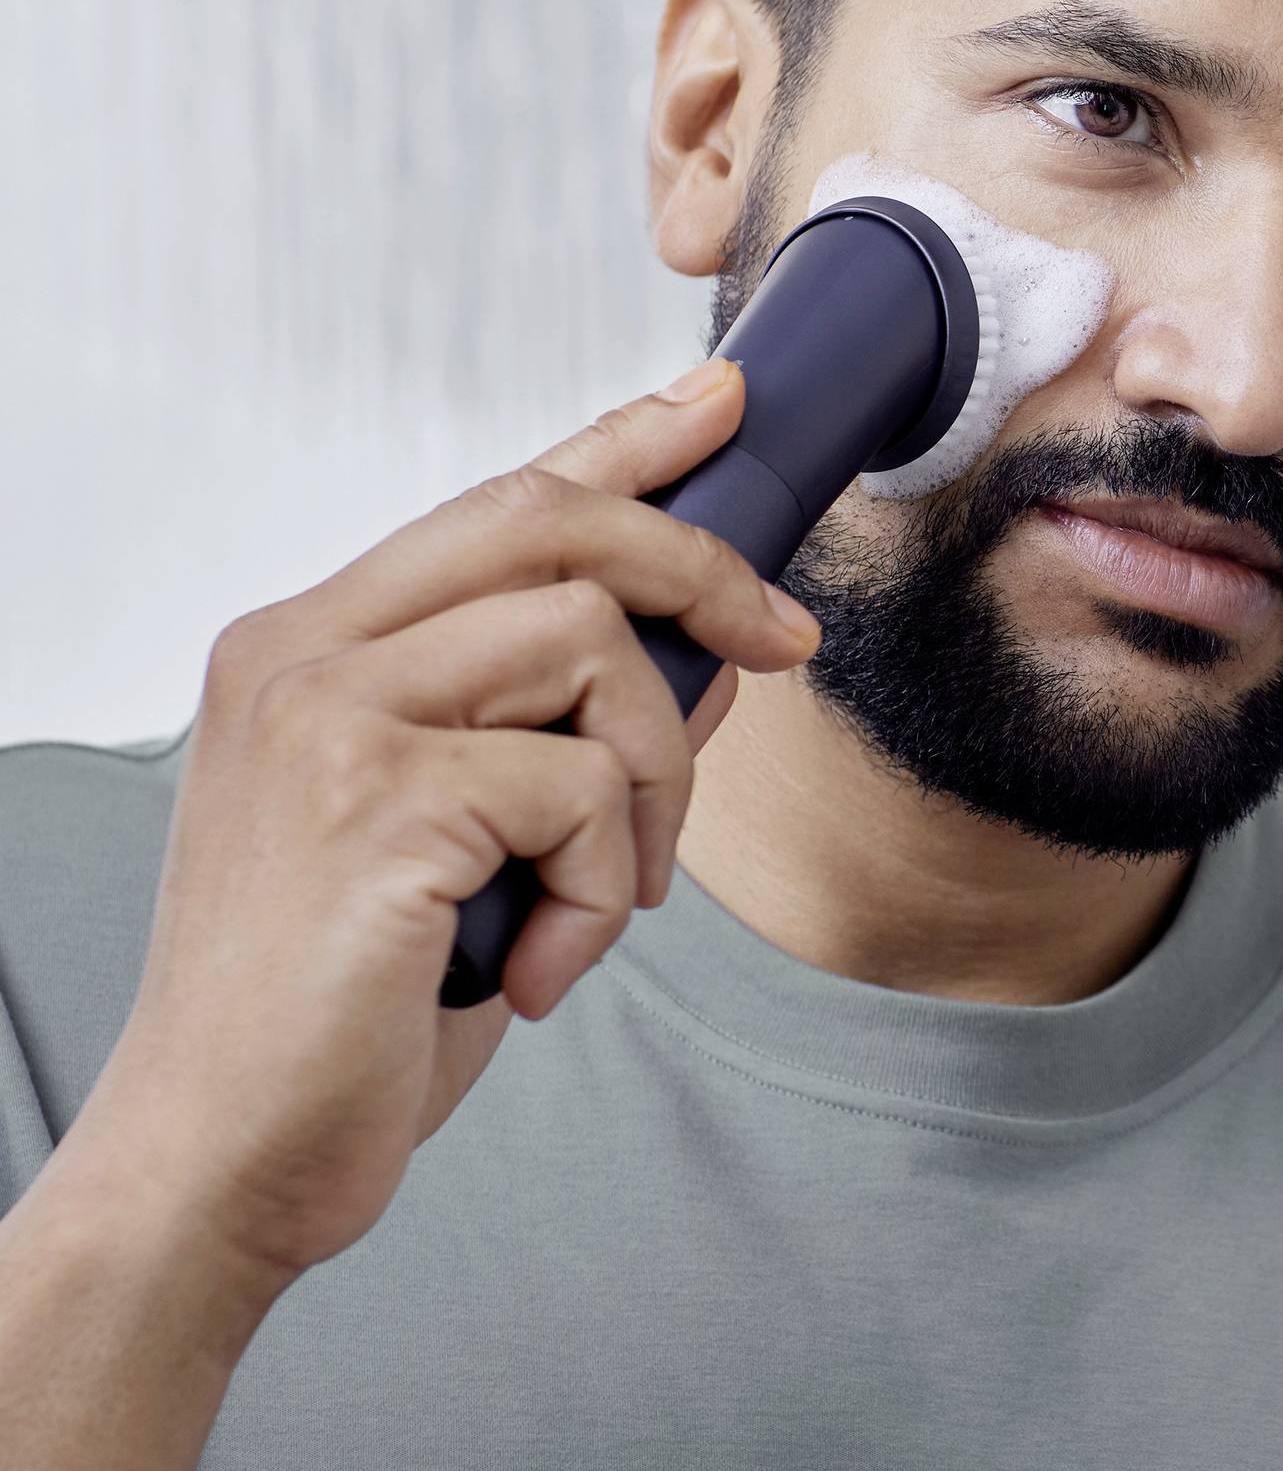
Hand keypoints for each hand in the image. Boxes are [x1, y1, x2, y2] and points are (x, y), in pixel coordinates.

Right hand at [63, 356, 819, 1289]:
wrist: (222, 1156)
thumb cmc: (338, 1011)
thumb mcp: (473, 847)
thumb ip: (566, 736)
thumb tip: (714, 656)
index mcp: (307, 651)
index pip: (493, 503)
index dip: (621, 444)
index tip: (717, 403)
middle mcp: (301, 657)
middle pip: (552, 527)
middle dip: (701, 569)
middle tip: (781, 644)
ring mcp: (329, 719)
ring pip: (593, 649)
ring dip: (650, 785)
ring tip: (604, 895)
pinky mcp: (378, 800)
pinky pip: (584, 787)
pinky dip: (603, 888)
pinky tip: (540, 962)